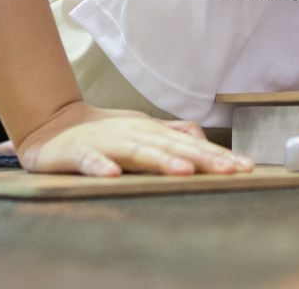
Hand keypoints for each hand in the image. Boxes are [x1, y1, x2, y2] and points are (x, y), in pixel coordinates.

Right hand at [15, 101, 253, 176]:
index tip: (245, 167)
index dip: (217, 156)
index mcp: (150, 132)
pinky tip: (111, 175)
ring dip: (159, 160)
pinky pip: (88, 161)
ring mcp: (104, 143)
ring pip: (136, 151)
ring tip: (183, 171)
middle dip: (202, 159)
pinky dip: (98, 166)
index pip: (189, 145)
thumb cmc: (104, 132)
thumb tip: (204, 141)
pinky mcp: (75, 154)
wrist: (52, 124)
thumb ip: (172, 136)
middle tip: (230, 171)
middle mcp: (132, 134)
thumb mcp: (143, 131)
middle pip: (171, 147)